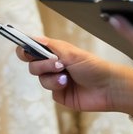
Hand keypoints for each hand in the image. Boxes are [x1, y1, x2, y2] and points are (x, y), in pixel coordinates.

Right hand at [14, 35, 132, 115]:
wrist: (108, 88)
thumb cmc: (94, 66)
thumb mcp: (71, 53)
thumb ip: (50, 47)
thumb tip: (32, 39)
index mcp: (57, 51)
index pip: (34, 48)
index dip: (25, 48)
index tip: (24, 49)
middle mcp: (54, 65)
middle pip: (32, 63)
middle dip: (41, 63)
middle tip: (56, 63)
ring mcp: (56, 80)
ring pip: (39, 77)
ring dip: (50, 75)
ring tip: (66, 75)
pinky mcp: (59, 94)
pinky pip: (48, 89)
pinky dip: (56, 85)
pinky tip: (67, 84)